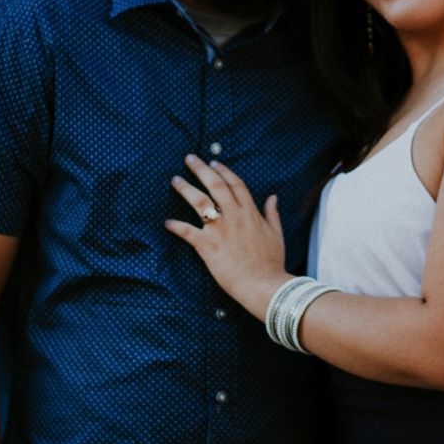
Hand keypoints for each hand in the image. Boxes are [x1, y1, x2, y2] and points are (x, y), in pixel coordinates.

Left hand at [163, 155, 291, 316]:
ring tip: (175, 180)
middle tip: (189, 159)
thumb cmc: (272, 263)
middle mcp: (234, 217)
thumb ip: (272, 214)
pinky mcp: (207, 246)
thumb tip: (272, 197)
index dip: (224, 171)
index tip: (214, 162)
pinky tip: (167, 222)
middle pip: (215, 185)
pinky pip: (187, 231)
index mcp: (250, 213)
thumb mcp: (277, 235)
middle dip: (201, 169)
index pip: (236, 184)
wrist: (263, 285)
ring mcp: (220, 230)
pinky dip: (175, 226)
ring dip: (186, 189)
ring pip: (199, 202)